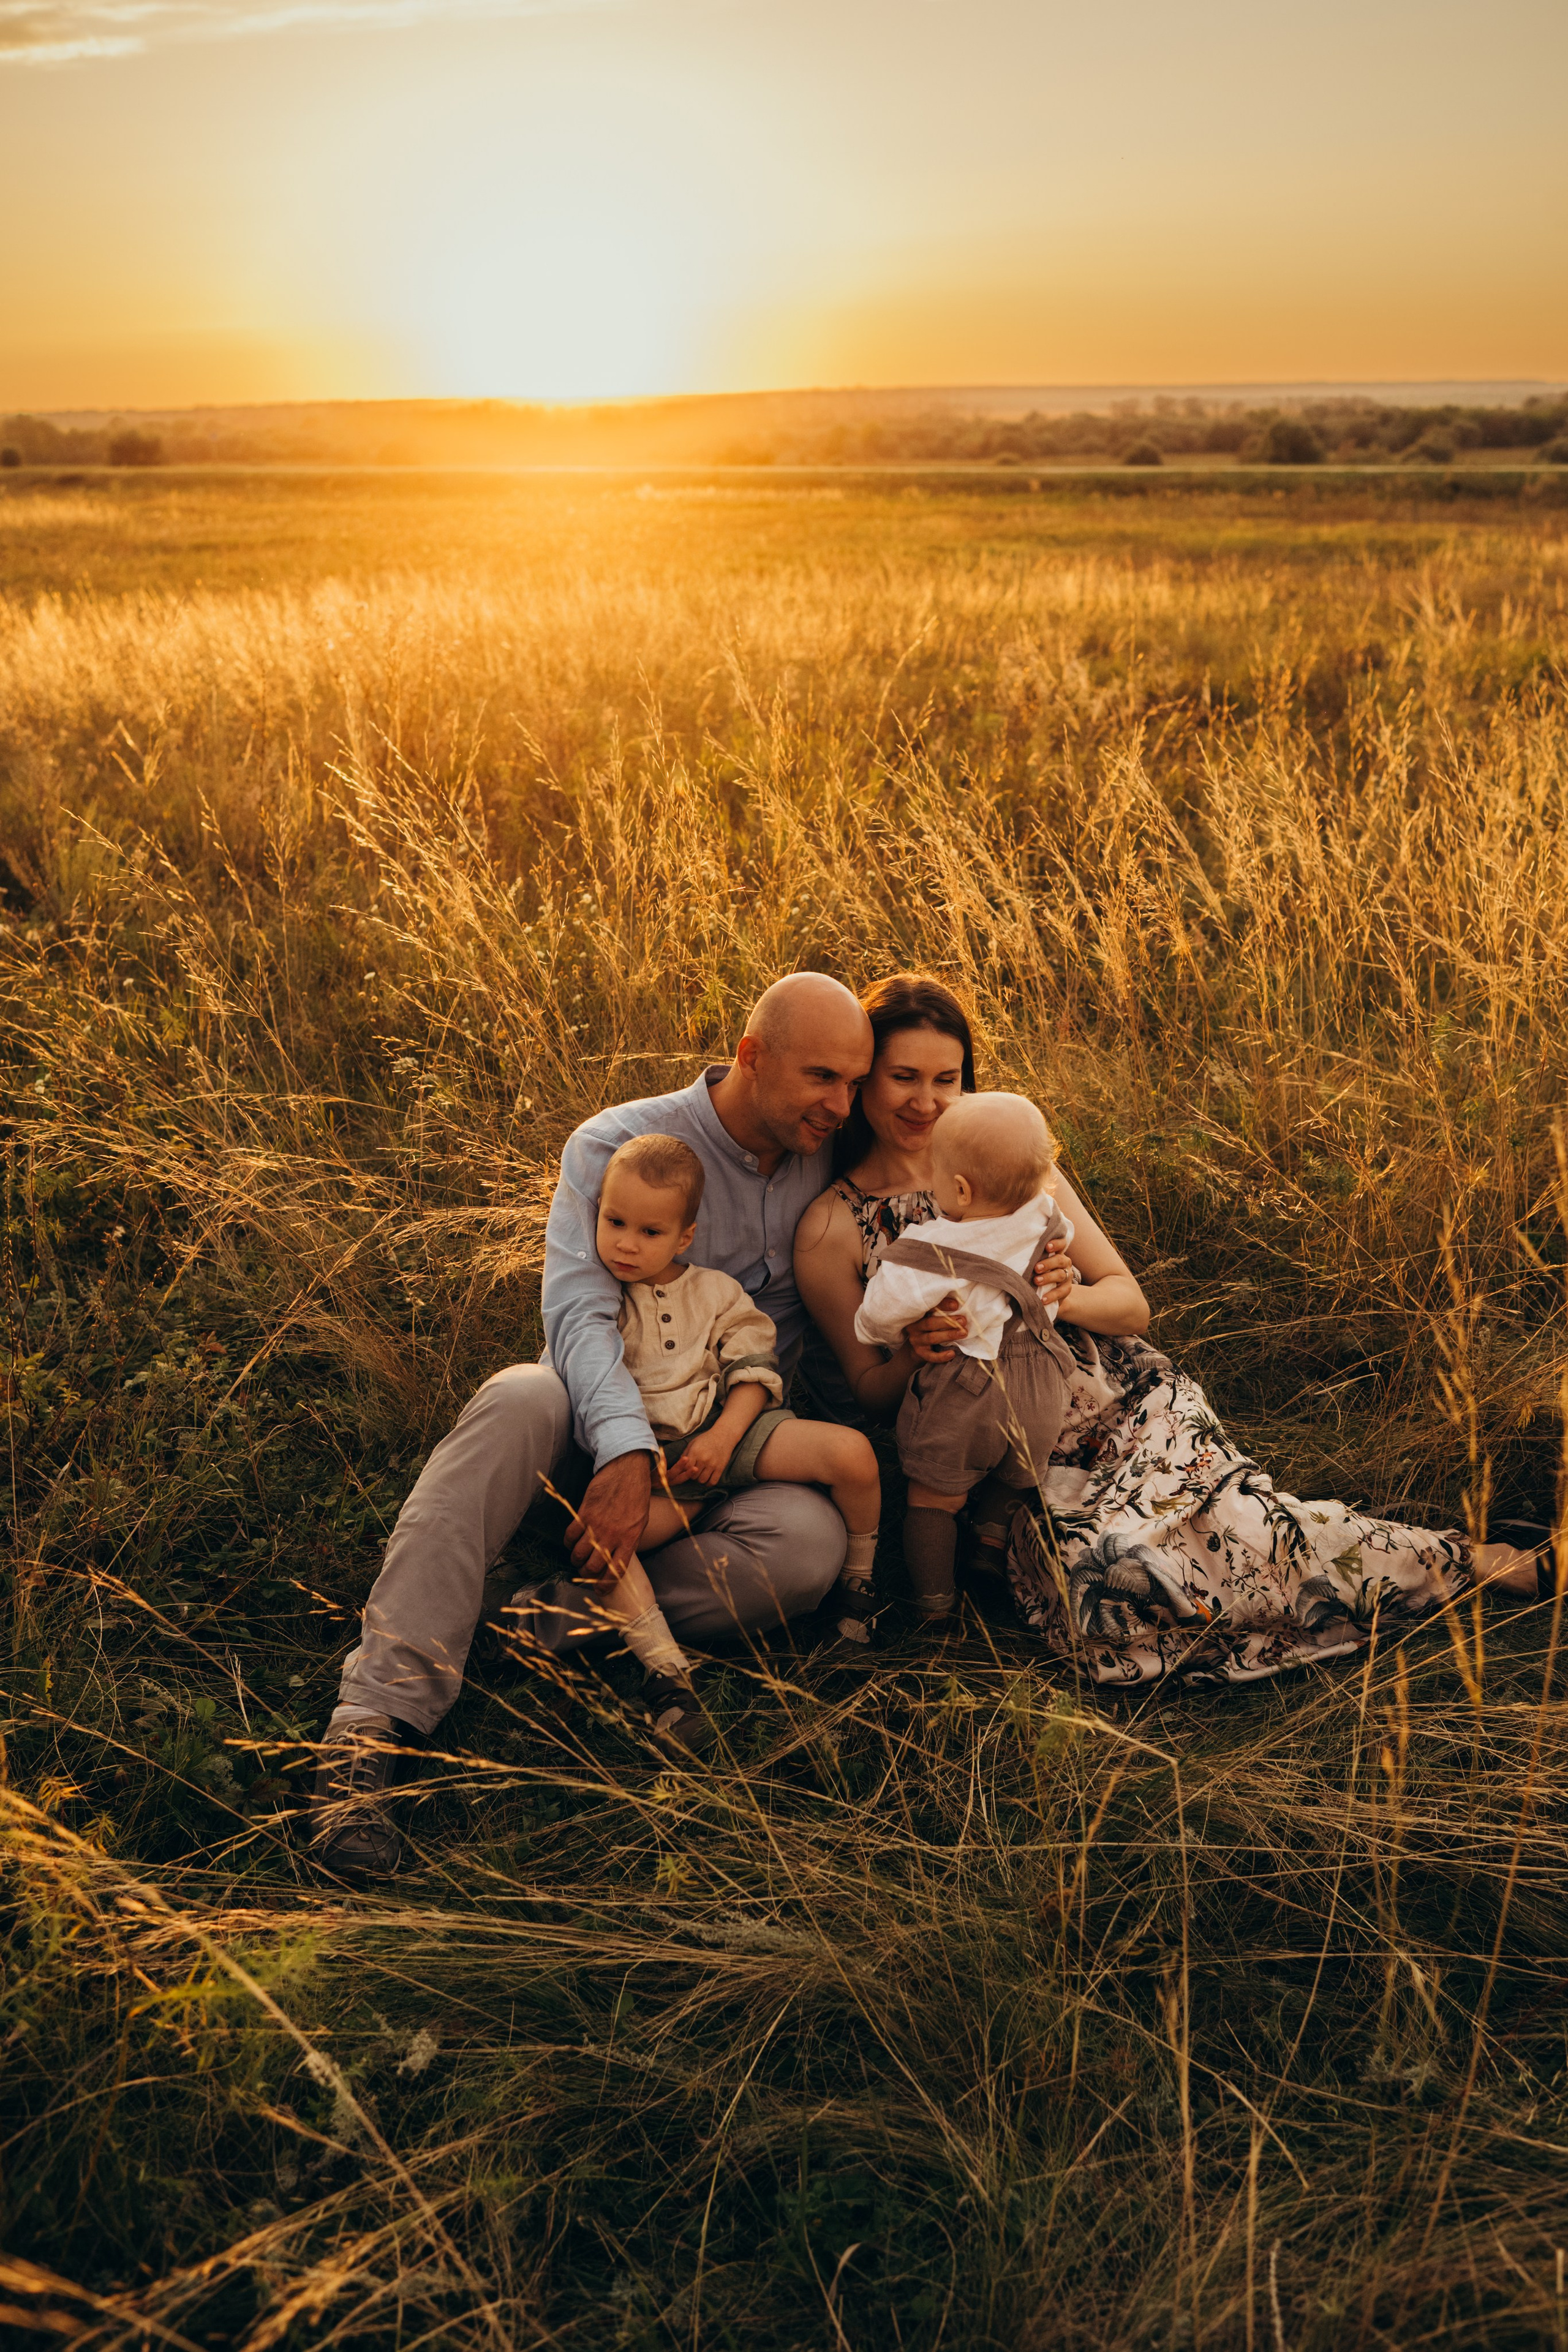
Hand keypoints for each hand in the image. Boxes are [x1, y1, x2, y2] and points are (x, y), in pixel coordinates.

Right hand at [568, 1451, 651, 1576]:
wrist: (626, 1470)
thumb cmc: (636, 1495)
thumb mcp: (641, 1522)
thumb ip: (629, 1541)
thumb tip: (617, 1557)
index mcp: (630, 1539)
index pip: (616, 1571)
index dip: (605, 1585)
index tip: (600, 1590)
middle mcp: (612, 1536)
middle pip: (593, 1567)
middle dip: (587, 1574)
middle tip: (586, 1570)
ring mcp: (596, 1525)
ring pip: (578, 1554)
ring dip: (576, 1559)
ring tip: (578, 1556)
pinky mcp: (584, 1513)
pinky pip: (569, 1536)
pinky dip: (568, 1542)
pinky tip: (572, 1540)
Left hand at [665, 1430, 731, 1487]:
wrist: (723, 1435)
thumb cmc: (706, 1438)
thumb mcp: (693, 1443)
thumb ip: (685, 1454)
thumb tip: (679, 1466)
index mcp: (695, 1452)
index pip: (686, 1468)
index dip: (685, 1470)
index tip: (687, 1468)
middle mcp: (703, 1459)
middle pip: (693, 1476)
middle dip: (692, 1475)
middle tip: (694, 1471)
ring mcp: (712, 1464)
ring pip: (702, 1480)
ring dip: (700, 1479)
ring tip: (701, 1474)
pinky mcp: (720, 1468)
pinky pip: (713, 1482)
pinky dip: (708, 1483)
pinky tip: (707, 1478)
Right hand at [906, 1291, 969, 1363]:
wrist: (919, 1345)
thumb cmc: (932, 1325)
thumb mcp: (933, 1315)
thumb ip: (942, 1310)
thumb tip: (963, 1304)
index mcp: (918, 1313)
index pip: (929, 1307)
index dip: (942, 1305)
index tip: (956, 1305)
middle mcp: (915, 1326)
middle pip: (930, 1323)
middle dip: (948, 1322)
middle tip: (963, 1321)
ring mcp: (916, 1339)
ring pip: (932, 1338)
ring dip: (948, 1335)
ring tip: (963, 1333)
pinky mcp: (919, 1352)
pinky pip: (930, 1356)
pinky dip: (941, 1356)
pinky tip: (952, 1354)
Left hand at [1033, 1239, 1074, 1314]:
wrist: (1049, 1293)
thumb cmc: (1038, 1273)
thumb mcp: (1035, 1264)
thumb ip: (1031, 1258)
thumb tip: (1012, 1255)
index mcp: (1057, 1253)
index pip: (1061, 1244)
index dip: (1056, 1243)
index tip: (1047, 1246)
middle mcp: (1064, 1263)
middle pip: (1060, 1260)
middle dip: (1048, 1263)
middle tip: (1036, 1268)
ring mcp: (1067, 1276)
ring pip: (1060, 1274)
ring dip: (1048, 1278)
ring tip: (1036, 1281)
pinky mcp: (1066, 1289)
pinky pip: (1060, 1292)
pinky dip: (1051, 1295)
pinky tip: (1043, 1299)